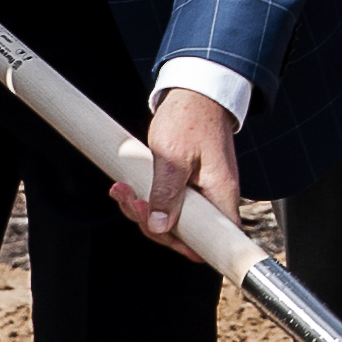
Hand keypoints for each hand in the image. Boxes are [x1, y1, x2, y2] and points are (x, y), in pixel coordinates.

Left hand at [132, 83, 241, 251]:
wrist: (197, 93)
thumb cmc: (189, 119)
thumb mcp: (172, 157)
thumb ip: (167, 194)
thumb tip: (160, 227)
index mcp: (220, 195)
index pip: (213, 242)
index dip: (187, 248)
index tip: (160, 233)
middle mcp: (215, 199)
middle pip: (186, 234)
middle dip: (151, 224)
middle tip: (129, 199)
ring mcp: (203, 194)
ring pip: (173, 220)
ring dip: (143, 210)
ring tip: (121, 189)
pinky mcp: (190, 187)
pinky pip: (169, 205)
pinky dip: (147, 200)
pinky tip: (127, 187)